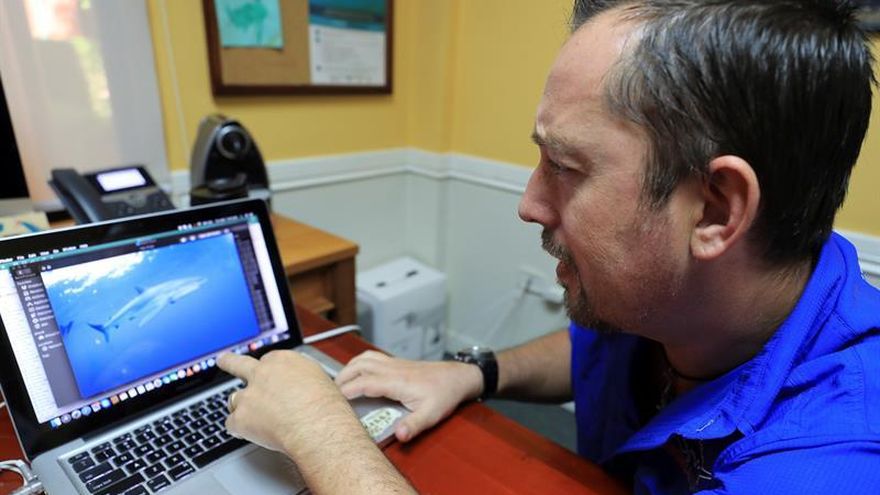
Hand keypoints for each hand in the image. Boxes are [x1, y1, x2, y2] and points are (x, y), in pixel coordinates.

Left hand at [217, 350, 355, 452]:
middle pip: (238, 364)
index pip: (267, 362)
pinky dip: (240, 430)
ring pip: (235, 400)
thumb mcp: (319, 380)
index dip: (267, 373)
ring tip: (254, 420)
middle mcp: (262, 373)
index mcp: (283, 361)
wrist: (318, 426)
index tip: (266, 375)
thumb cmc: (326, 408)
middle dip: (229, 362)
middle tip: (223, 360)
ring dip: (242, 409)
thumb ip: (300, 379)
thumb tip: (299, 387)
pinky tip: (253, 434)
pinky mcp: (241, 418)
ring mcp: (249, 395)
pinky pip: (232, 424)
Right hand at [335, 350, 482, 441]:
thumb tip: (398, 434)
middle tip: (331, 393)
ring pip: (364, 358)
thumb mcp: (431, 415)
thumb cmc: (444, 394)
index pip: (365, 382)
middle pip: (359, 366)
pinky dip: (359, 363)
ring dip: (349, 368)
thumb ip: (414, 425)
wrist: (458, 377)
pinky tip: (357, 372)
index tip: (335, 399)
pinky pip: (372, 357)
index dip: (348, 390)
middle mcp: (393, 369)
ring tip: (339, 383)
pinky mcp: (397, 363)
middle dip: (342, 378)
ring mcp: (394, 363)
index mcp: (397, 381)